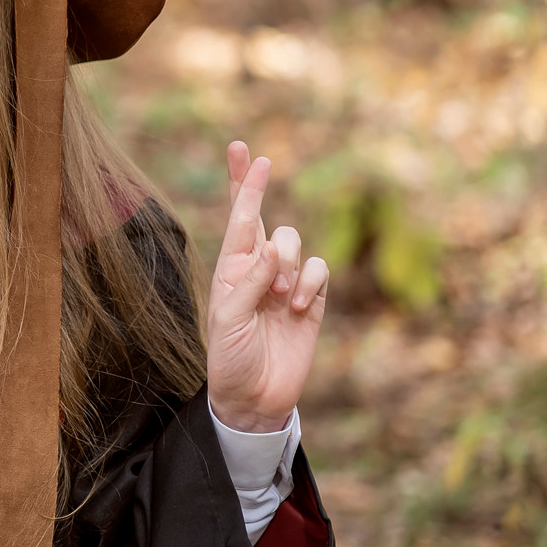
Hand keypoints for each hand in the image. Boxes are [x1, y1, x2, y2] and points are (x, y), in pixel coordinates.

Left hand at [205, 141, 328, 434]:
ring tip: (278, 296)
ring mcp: (286, 282)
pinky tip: (299, 306)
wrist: (255, 397)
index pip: (236, 218)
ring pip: (292, 241)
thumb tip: (270, 250)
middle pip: (265, 218)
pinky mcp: (312, 299)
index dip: (241, 183)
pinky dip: (309, 282)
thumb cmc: (230, 357)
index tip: (244, 149)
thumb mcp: (228, 318)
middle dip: (259, 191)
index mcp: (229, 268)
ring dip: (285, 261)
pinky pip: (318, 269)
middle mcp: (256, 268)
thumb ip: (248, 282)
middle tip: (260, 163)